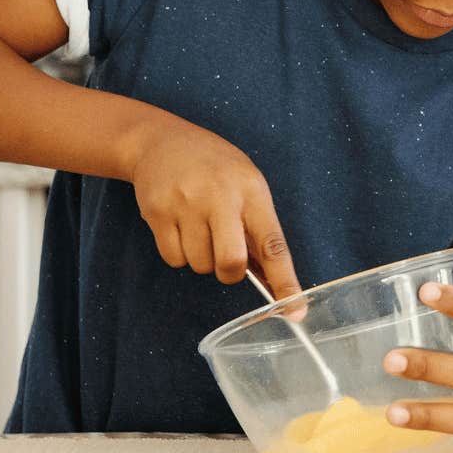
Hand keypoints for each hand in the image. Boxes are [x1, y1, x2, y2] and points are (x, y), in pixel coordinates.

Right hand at [127, 117, 302, 297]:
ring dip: (202, 258)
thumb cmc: (214, 168)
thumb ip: (257, 226)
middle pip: (230, 263)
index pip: (273, 244)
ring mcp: (185, 204)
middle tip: (226, 256)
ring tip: (198, 226)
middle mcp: (219, 196)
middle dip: (229, 273)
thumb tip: (271, 280)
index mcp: (251, 190)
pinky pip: (173, 259)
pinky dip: (178, 253)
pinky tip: (178, 226)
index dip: (285, 281)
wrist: (161, 141)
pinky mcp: (157, 213)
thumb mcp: (246, 184)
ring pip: (200, 265)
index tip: (294, 311)